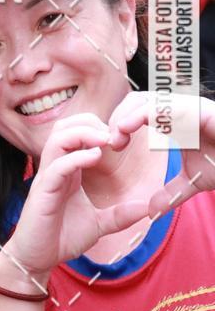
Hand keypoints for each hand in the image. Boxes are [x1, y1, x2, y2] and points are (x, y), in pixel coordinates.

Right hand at [0, 113, 150, 282]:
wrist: (37, 259)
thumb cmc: (61, 238)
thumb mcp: (99, 224)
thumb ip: (120, 215)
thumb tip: (147, 209)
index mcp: (67, 170)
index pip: (74, 132)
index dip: (96, 127)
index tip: (119, 138)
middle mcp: (55, 168)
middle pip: (64, 127)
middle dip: (88, 122)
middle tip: (112, 134)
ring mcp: (47, 178)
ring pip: (58, 139)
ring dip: (82, 133)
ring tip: (104, 139)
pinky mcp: (42, 192)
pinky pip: (57, 166)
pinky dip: (75, 157)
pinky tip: (94, 157)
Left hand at [110, 92, 214, 216]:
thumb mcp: (193, 181)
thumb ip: (171, 193)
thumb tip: (151, 211)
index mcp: (172, 120)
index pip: (136, 108)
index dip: (119, 123)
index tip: (111, 145)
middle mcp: (178, 109)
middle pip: (136, 99)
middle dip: (118, 116)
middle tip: (111, 142)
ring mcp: (189, 106)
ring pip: (148, 99)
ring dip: (128, 115)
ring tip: (118, 136)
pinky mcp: (200, 110)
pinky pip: (167, 106)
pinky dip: (146, 114)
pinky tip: (132, 128)